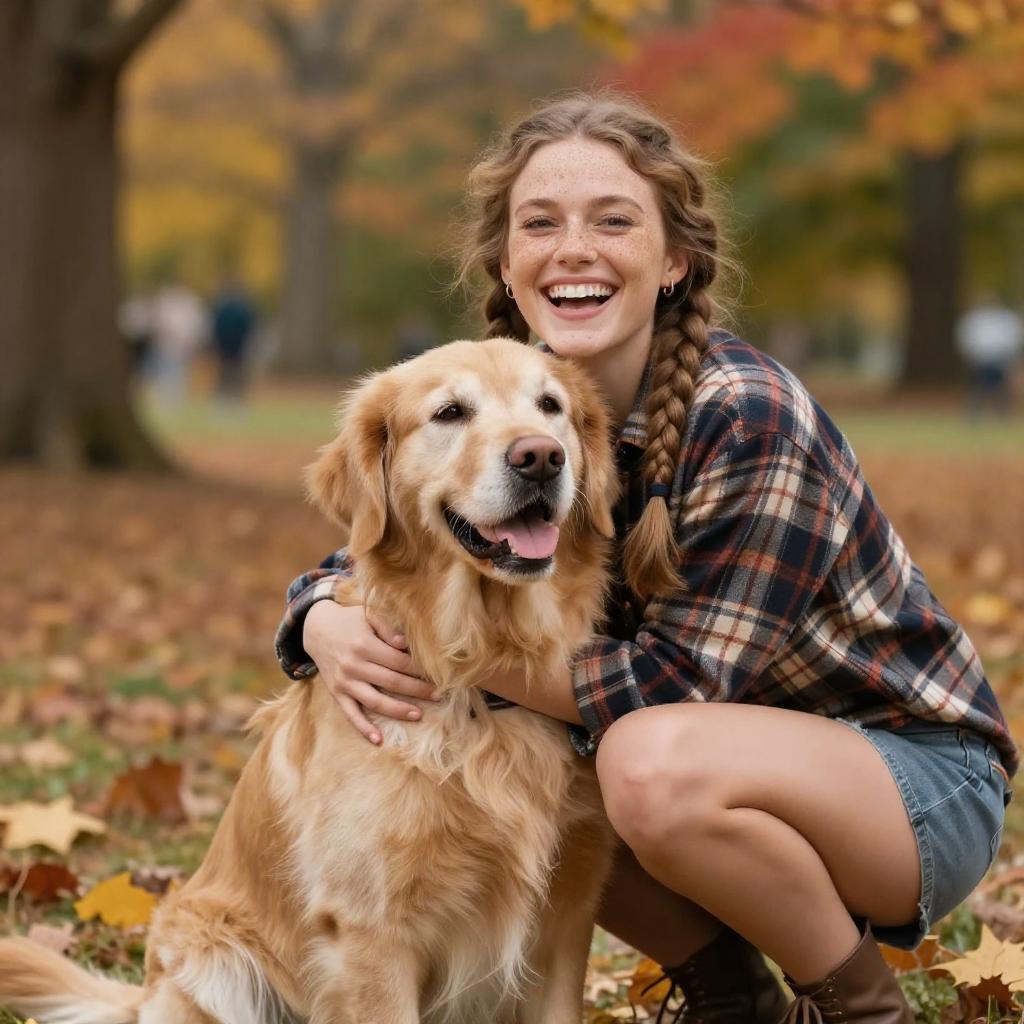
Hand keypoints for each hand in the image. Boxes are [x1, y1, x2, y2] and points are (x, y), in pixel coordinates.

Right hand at [303, 601, 435, 743]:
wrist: (316, 629)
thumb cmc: (350, 620)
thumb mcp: (368, 615)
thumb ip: (388, 628)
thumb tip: (405, 644)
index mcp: (364, 645)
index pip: (399, 661)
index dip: (419, 669)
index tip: (437, 675)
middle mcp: (354, 665)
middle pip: (392, 682)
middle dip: (418, 690)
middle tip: (438, 695)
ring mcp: (344, 682)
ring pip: (375, 702)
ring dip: (398, 711)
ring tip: (418, 715)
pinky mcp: (336, 693)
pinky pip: (350, 714)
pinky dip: (363, 728)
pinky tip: (378, 739)